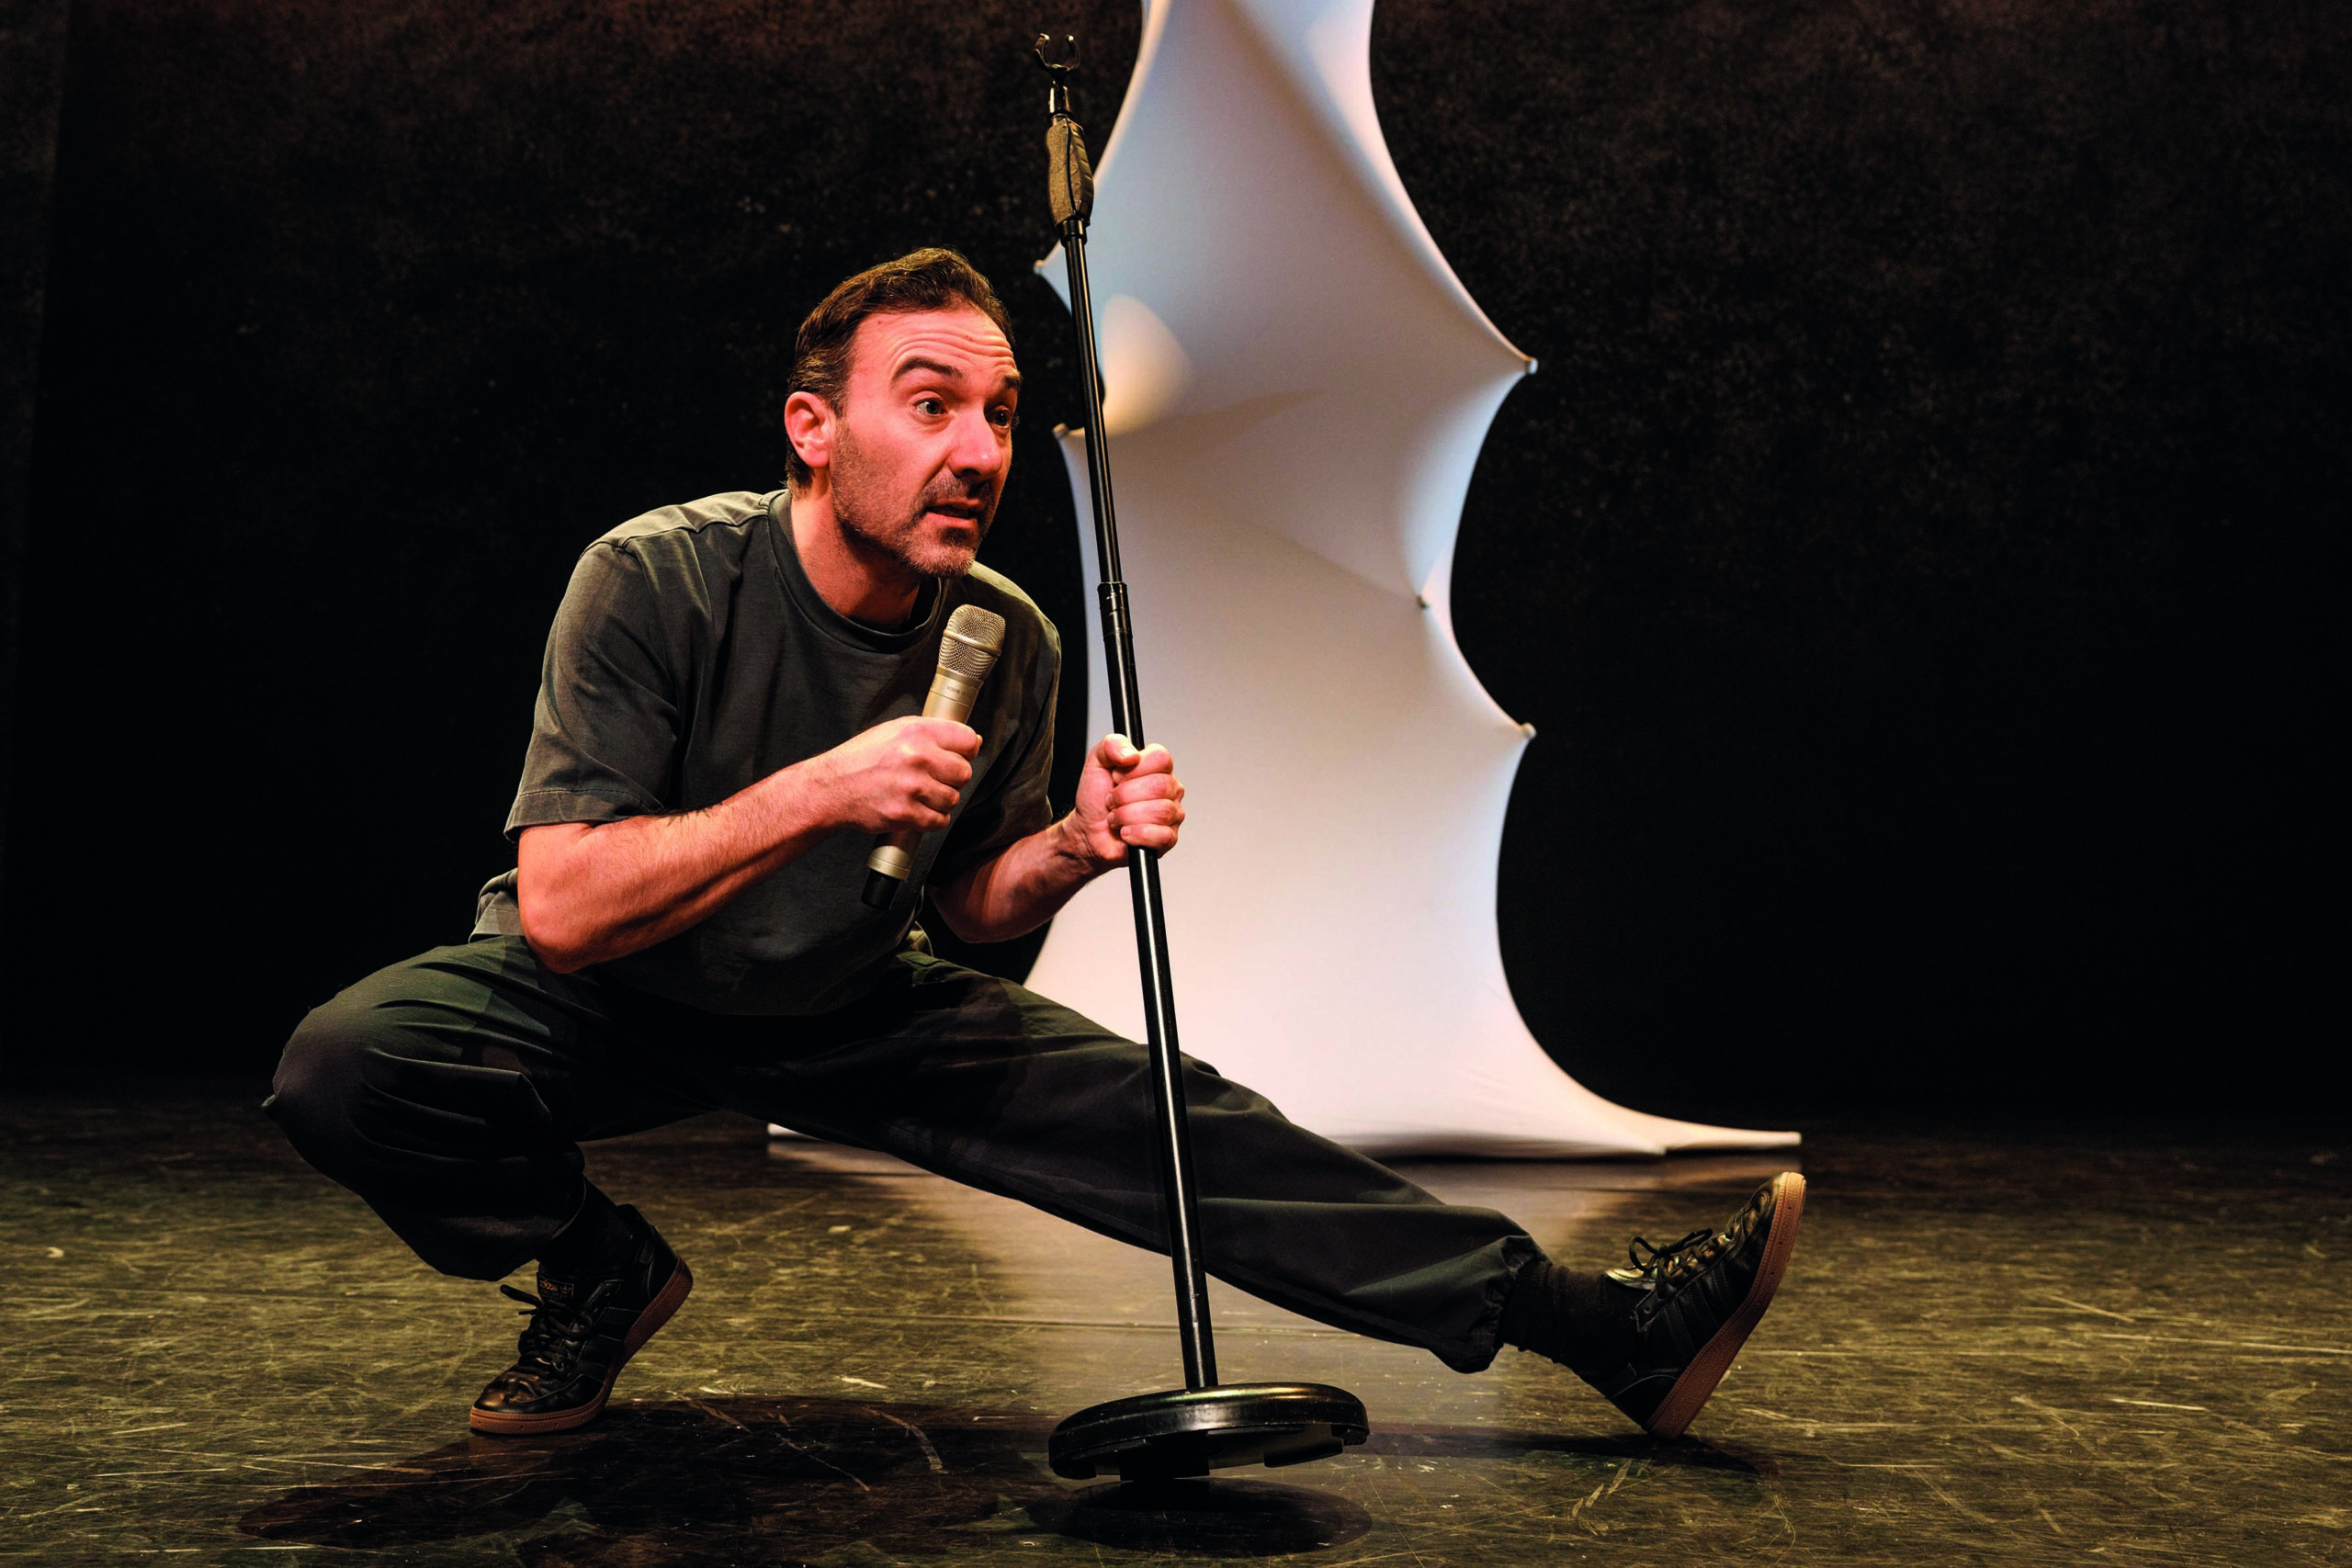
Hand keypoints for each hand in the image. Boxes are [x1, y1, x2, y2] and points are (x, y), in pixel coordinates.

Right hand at [807, 715, 980, 835]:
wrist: (830, 788)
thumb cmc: (861, 759)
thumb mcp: (894, 731)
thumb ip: (933, 733)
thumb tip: (974, 742)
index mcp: (916, 731)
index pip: (967, 740)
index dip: (966, 750)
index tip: (959, 756)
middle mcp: (917, 757)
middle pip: (964, 772)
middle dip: (953, 778)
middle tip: (934, 778)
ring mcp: (912, 787)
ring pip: (953, 799)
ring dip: (940, 800)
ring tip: (919, 794)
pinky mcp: (906, 813)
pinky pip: (939, 820)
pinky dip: (931, 818)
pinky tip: (915, 809)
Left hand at [1068, 732, 1185, 868]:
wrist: (1088, 831)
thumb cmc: (1096, 798)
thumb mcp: (1096, 762)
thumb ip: (1112, 745)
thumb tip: (1131, 754)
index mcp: (1157, 767)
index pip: (1161, 758)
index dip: (1133, 769)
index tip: (1116, 777)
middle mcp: (1169, 788)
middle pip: (1159, 785)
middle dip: (1125, 795)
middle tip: (1113, 800)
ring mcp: (1172, 814)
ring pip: (1160, 811)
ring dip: (1127, 816)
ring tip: (1117, 817)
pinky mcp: (1168, 839)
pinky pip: (1162, 835)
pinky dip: (1137, 834)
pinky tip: (1126, 833)